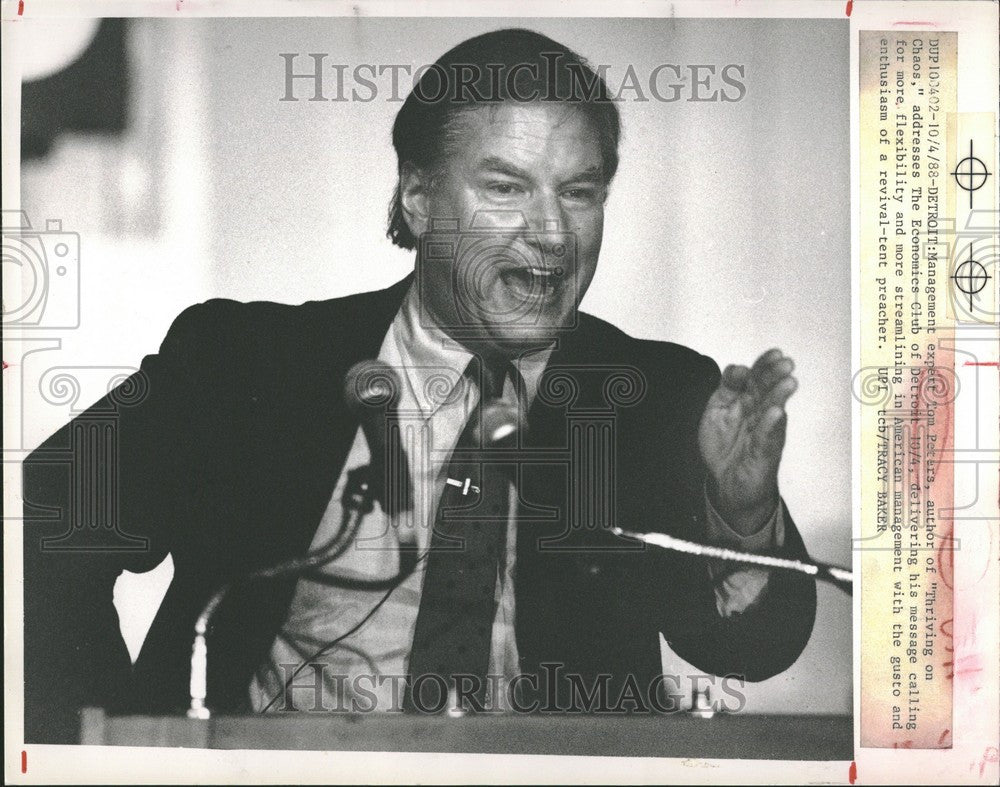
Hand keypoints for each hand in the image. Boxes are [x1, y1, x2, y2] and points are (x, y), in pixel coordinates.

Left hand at [698, 348, 796, 534]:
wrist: (726, 481)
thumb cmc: (725, 444)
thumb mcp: (716, 410)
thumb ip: (726, 388)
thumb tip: (737, 367)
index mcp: (746, 399)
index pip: (757, 377)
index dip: (765, 365)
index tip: (775, 353)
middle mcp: (758, 413)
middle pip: (767, 391)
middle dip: (776, 376)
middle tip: (786, 364)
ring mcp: (764, 431)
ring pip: (772, 411)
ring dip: (779, 397)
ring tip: (789, 382)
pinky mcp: (764, 452)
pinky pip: (767, 437)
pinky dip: (771, 425)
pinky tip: (776, 413)